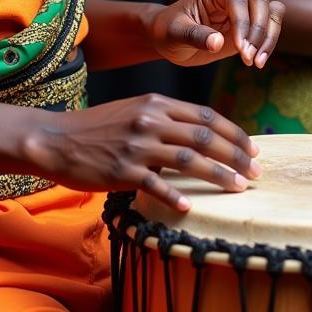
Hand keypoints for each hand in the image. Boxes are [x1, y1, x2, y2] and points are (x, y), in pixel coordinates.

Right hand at [34, 94, 260, 210]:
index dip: (235, 133)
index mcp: (157, 103)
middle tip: (256, 173)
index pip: (207, 116)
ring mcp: (137, 146)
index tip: (254, 149)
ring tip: (238, 188)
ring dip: (218, 175)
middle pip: (205, 137)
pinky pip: (156, 186)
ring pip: (189, 160)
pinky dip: (176, 197)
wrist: (56, 139)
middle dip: (237, 155)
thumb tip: (204, 137)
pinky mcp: (121, 171)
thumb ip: (168, 120)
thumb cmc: (99, 128)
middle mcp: (151, 121)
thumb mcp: (136, 112)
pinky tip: (191, 207)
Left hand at [150, 0, 285, 67]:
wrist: (170, 39)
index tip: (239, 49)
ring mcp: (244, 9)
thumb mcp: (174, 34)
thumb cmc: (168, 31)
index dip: (242, 22)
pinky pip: (271, 26)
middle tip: (248, 58)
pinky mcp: (250, 24)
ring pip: (272, 11)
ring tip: (255, 63)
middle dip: (259, 30)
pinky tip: (256, 61)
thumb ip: (194, 36)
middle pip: (261, 0)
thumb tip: (217, 42)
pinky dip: (269, 43)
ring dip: (268, 37)